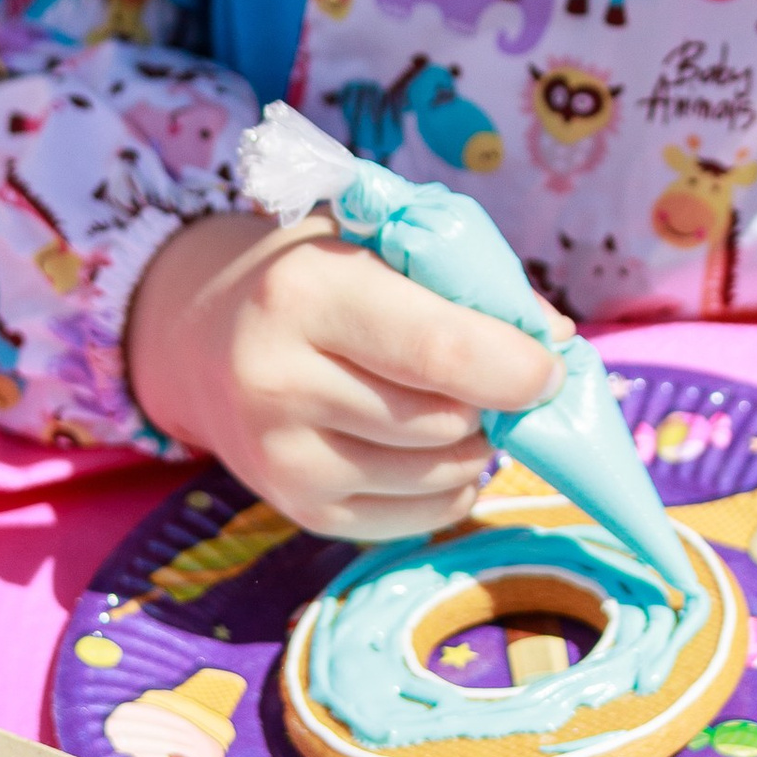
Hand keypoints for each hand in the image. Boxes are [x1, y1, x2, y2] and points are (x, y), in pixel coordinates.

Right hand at [123, 209, 573, 537]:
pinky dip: (449, 483)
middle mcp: (280, 383)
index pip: (435, 349)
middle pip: (442, 419)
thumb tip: (552, 341)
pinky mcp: (300, 510)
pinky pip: (418, 516)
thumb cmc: (316, 272)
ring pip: (437, 472)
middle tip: (498, 374)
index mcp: (305, 293)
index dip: (513, 365)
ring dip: (475, 443)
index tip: (551, 365)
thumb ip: (465, 278)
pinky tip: (429, 443)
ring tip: (455, 401)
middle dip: (496, 401)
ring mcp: (284, 459)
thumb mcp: (376, 240)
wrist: (204, 336)